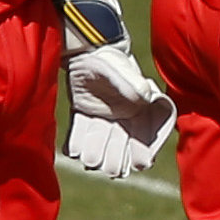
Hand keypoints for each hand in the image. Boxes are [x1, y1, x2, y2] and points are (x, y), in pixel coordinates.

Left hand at [66, 41, 175, 178]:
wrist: (85, 49)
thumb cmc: (108, 58)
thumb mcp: (120, 70)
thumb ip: (132, 84)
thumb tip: (146, 97)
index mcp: (140, 106)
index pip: (146, 134)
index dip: (145, 150)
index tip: (142, 164)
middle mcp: (124, 114)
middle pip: (122, 142)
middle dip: (117, 157)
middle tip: (112, 170)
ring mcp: (104, 115)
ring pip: (101, 140)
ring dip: (96, 153)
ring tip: (90, 162)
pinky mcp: (84, 113)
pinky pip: (80, 132)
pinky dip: (76, 143)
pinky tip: (73, 152)